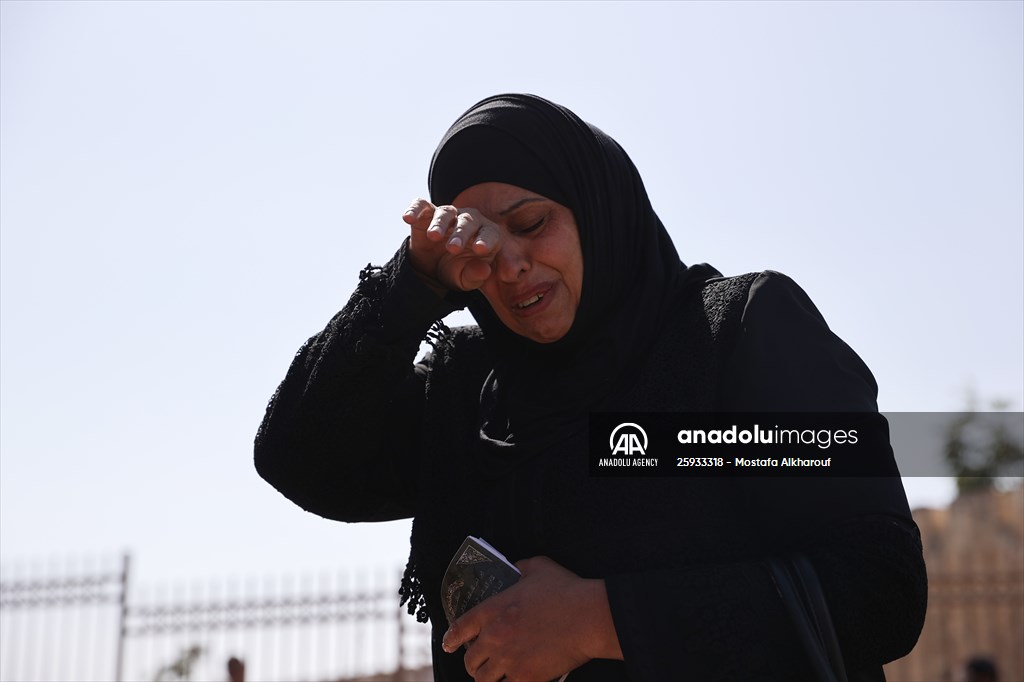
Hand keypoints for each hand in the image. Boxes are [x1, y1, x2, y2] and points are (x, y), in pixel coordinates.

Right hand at [402, 198, 503, 295]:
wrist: (432, 268)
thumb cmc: (456, 270)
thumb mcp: (465, 279)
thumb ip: (476, 275)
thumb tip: (485, 271)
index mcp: (485, 235)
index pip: (489, 234)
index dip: (486, 240)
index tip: (480, 250)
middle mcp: (469, 220)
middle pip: (468, 221)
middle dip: (461, 234)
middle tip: (453, 249)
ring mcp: (448, 215)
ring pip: (446, 212)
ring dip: (440, 224)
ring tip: (433, 236)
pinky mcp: (426, 213)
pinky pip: (421, 206)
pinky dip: (415, 209)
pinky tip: (408, 217)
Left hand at [441, 556, 622, 681]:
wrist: (589, 618)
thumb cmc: (566, 591)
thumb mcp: (538, 568)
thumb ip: (520, 567)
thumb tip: (515, 568)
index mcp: (493, 610)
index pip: (460, 628)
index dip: (452, 638)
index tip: (450, 644)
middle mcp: (495, 637)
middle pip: (470, 660)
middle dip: (473, 662)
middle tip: (480, 662)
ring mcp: (509, 660)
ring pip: (483, 680)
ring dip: (486, 678)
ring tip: (493, 676)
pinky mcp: (526, 678)